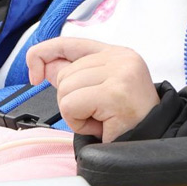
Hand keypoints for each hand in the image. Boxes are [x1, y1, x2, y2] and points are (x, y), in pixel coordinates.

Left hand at [27, 37, 159, 141]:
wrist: (153, 142)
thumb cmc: (127, 121)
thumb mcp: (97, 92)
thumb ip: (73, 76)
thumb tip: (42, 65)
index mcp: (117, 54)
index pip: (69, 43)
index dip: (44, 53)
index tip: (33, 72)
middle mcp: (121, 58)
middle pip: (63, 73)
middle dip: (72, 100)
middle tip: (97, 113)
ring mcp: (120, 73)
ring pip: (64, 90)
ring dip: (76, 114)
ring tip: (101, 119)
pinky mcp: (115, 92)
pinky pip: (70, 106)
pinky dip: (78, 122)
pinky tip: (100, 125)